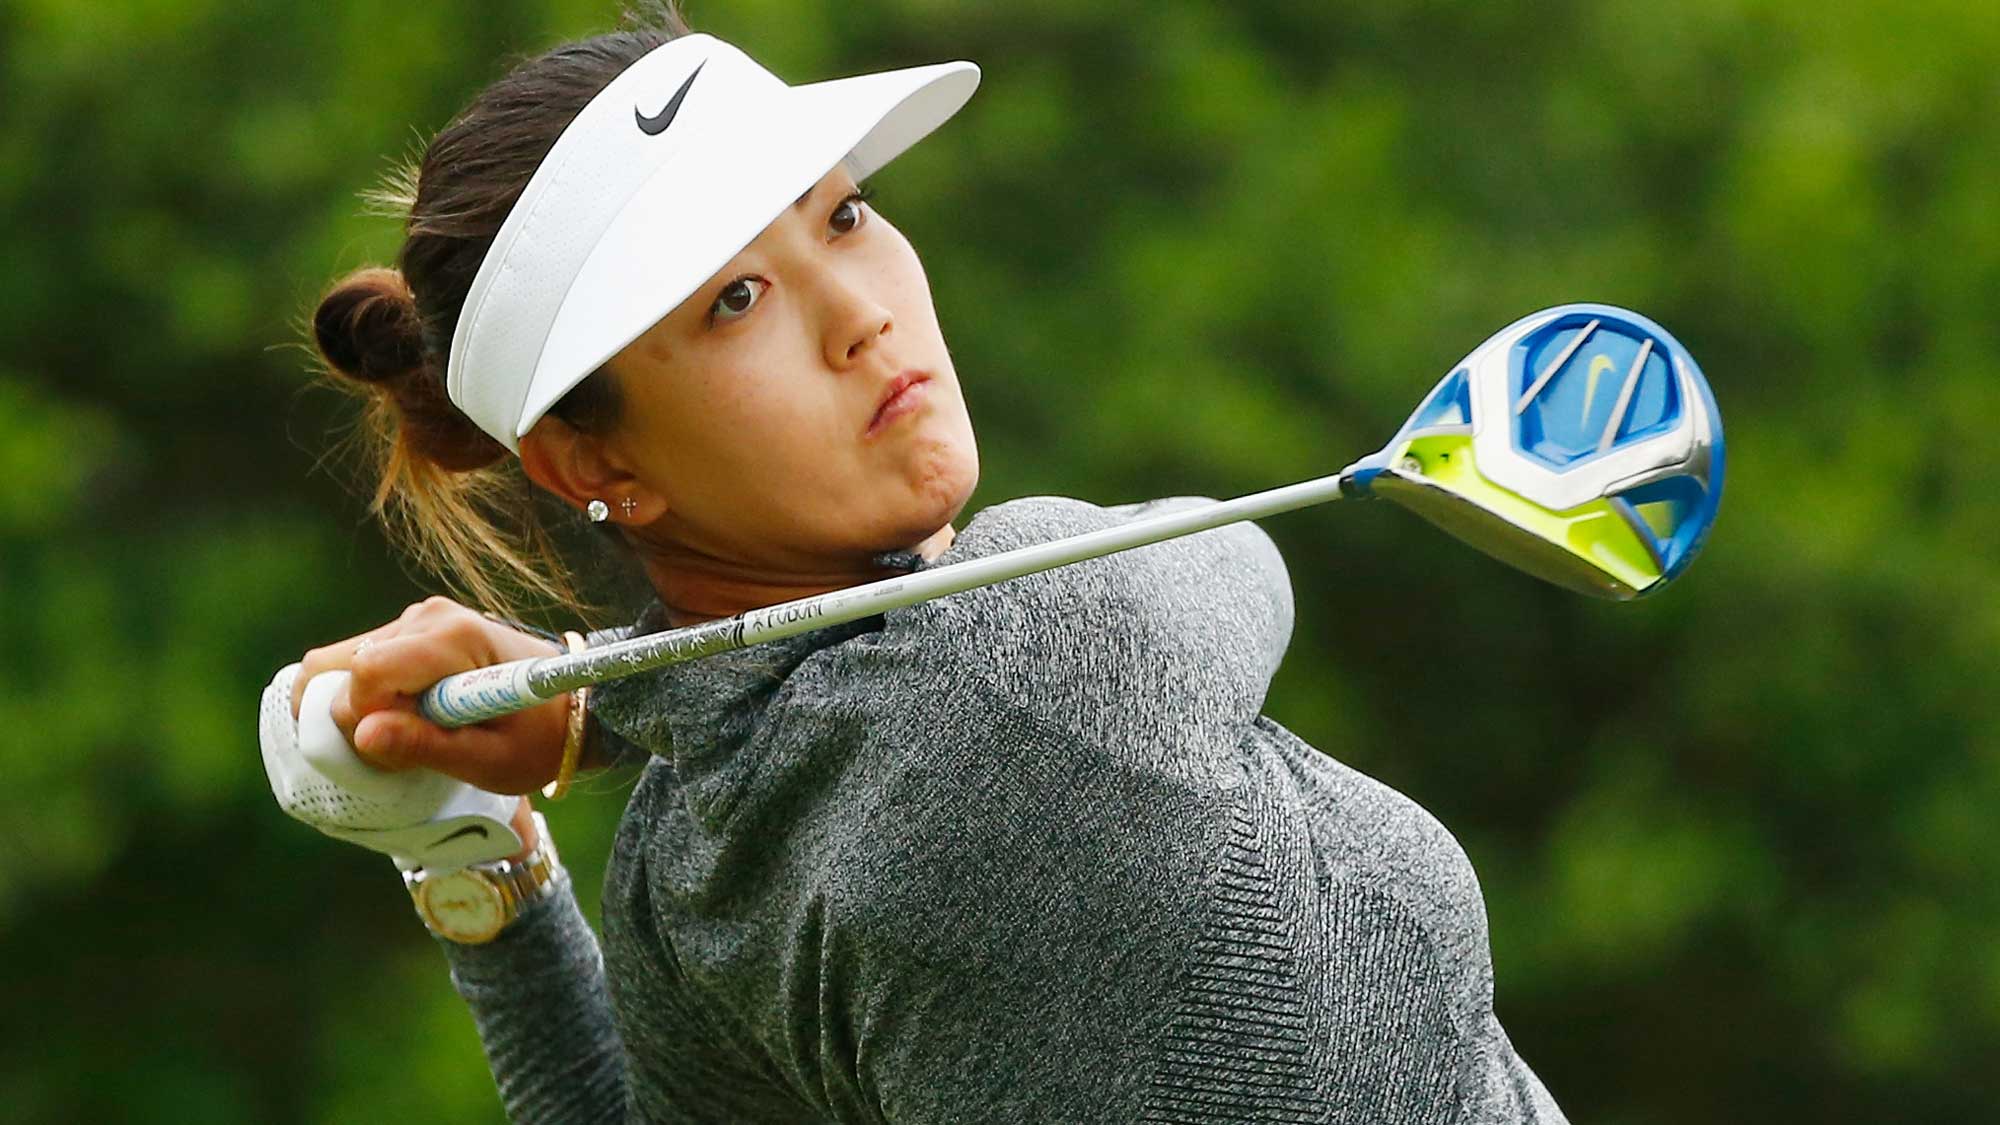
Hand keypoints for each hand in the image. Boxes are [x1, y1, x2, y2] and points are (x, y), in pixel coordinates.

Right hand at [291, 596, 572, 793]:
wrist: (573, 704)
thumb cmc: (538, 737)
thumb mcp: (490, 759)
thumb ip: (426, 746)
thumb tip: (362, 735)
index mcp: (454, 639)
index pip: (367, 673)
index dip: (367, 719)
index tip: (402, 750)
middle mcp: (428, 616)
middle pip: (338, 664)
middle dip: (351, 716)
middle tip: (401, 749)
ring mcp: (416, 618)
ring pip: (339, 664)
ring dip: (357, 709)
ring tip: (409, 736)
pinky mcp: (410, 630)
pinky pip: (356, 662)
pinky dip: (363, 698)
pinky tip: (401, 721)